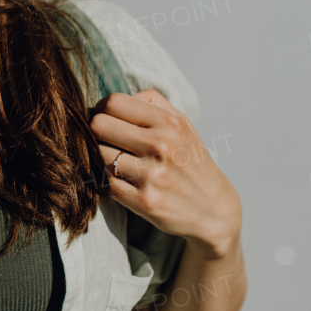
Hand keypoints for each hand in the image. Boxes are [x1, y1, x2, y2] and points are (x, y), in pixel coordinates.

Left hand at [90, 90, 240, 255]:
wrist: (215, 209)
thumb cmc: (190, 160)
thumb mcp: (182, 124)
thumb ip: (150, 102)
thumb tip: (111, 100)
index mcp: (170, 122)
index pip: (113, 103)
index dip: (102, 109)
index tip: (106, 119)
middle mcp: (161, 146)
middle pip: (99, 126)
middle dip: (96, 132)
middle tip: (105, 141)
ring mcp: (152, 175)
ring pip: (97, 154)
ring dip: (99, 157)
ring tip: (112, 160)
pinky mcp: (144, 201)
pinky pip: (105, 182)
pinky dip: (105, 180)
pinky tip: (117, 178)